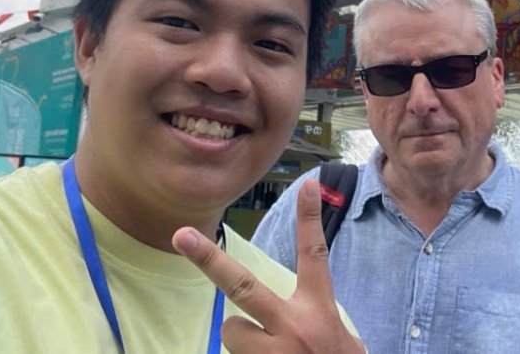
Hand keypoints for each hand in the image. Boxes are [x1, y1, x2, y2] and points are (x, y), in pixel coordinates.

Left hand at [172, 180, 364, 353]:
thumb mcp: (338, 336)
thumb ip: (313, 316)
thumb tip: (281, 309)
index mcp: (320, 311)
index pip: (315, 255)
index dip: (311, 218)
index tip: (309, 184)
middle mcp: (295, 327)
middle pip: (244, 286)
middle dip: (208, 260)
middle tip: (180, 235)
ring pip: (233, 331)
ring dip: (243, 339)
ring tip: (269, 353)